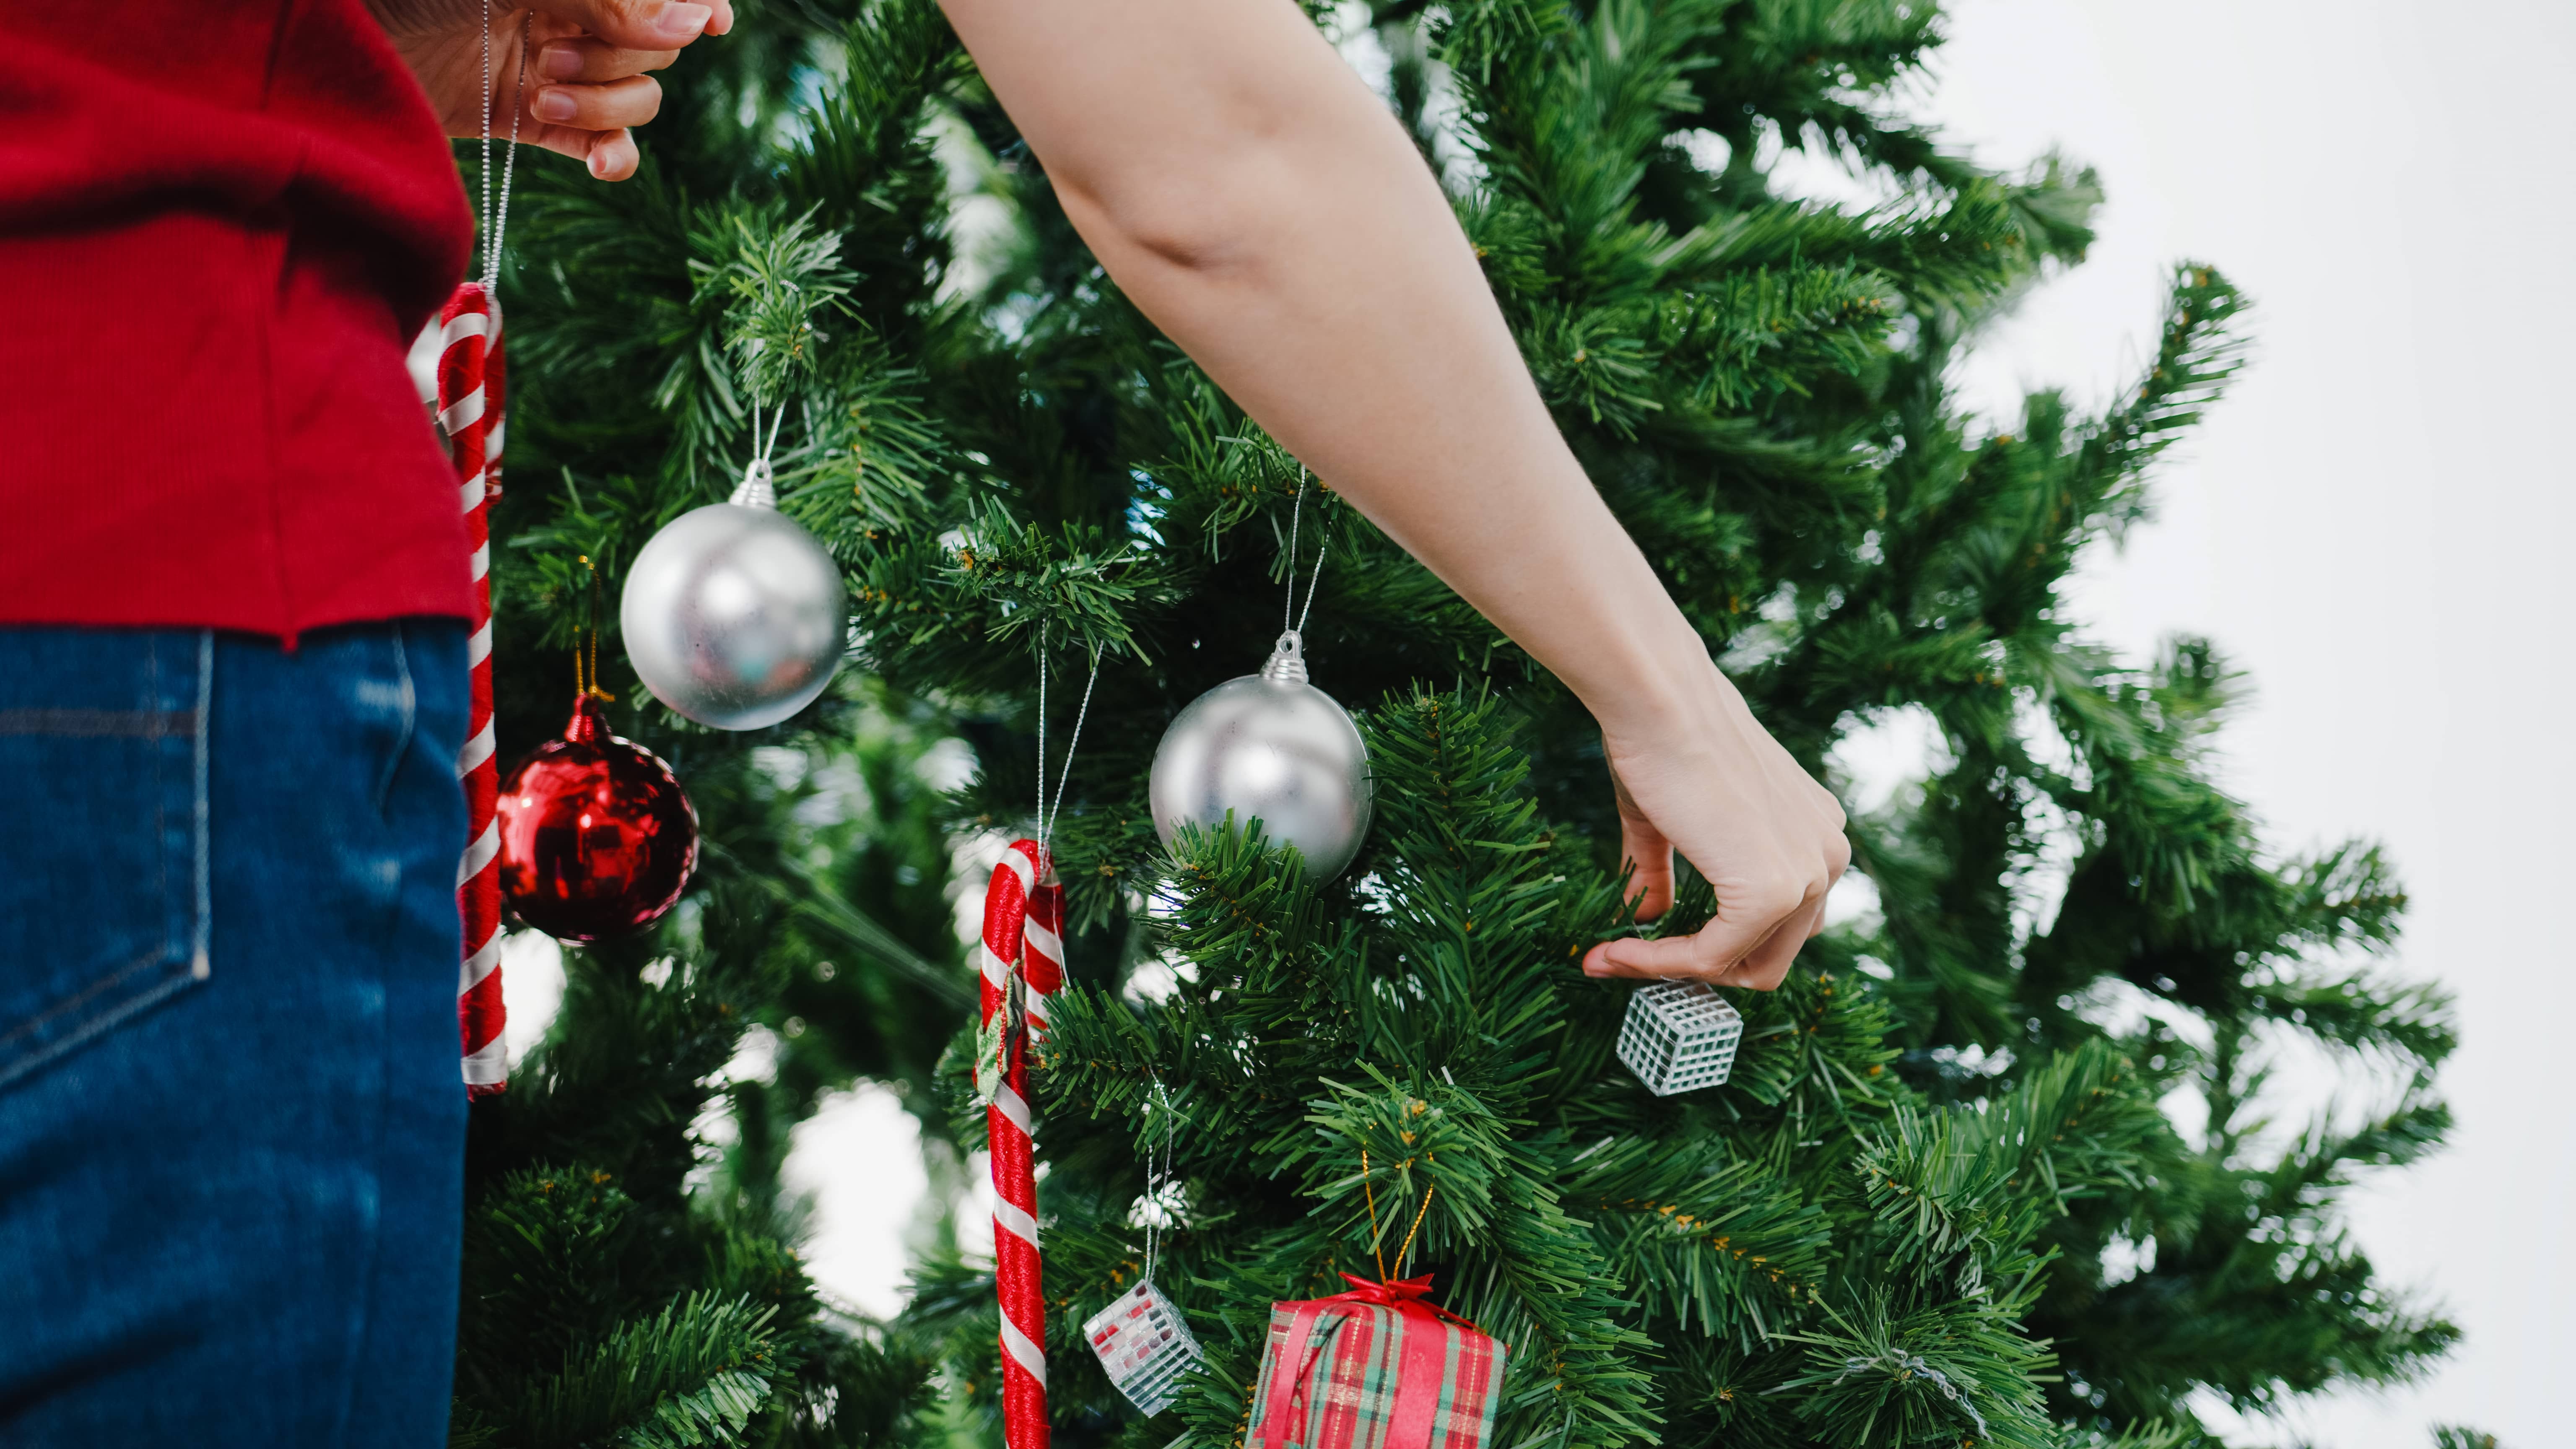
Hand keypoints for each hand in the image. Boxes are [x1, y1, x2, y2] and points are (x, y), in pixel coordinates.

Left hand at [367, 0, 733, 180]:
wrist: (332, 47)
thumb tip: (698, 25)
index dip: (694, 2)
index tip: (710, 22)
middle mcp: (571, 10)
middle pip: (658, 42)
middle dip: (621, 53)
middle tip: (551, 51)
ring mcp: (558, 65)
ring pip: (640, 96)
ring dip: (605, 103)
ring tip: (541, 95)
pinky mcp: (534, 121)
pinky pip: (608, 146)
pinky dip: (614, 156)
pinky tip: (603, 163)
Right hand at [1580, 663, 1849, 988]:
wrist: (1659, 701)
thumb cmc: (1660, 742)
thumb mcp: (1668, 820)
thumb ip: (1665, 872)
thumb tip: (1641, 919)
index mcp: (1815, 832)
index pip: (1779, 922)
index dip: (1711, 945)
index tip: (1638, 945)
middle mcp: (1828, 854)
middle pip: (1774, 955)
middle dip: (1702, 968)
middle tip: (1634, 961)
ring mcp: (1810, 874)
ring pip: (1750, 966)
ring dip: (1677, 970)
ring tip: (1615, 957)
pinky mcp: (1773, 890)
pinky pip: (1714, 955)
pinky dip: (1663, 962)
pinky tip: (1619, 951)